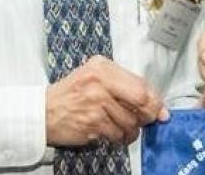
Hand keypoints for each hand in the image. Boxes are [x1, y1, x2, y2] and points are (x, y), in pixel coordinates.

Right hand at [45, 56, 168, 146]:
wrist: (43, 111)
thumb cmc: (72, 93)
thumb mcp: (96, 75)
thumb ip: (124, 83)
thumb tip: (156, 103)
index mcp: (103, 67)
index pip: (140, 84)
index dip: (155, 99)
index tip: (161, 109)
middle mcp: (100, 83)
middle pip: (140, 101)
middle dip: (148, 114)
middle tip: (148, 120)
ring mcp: (96, 104)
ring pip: (130, 122)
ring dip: (132, 130)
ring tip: (124, 127)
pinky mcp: (91, 124)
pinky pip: (117, 134)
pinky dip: (120, 138)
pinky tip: (114, 134)